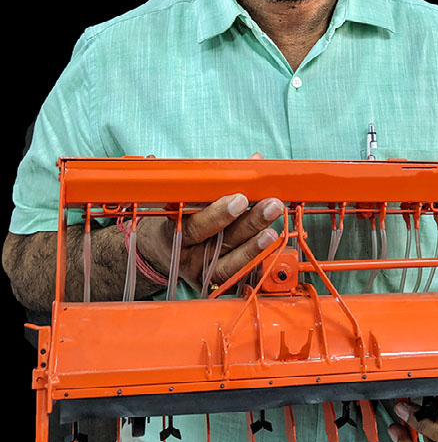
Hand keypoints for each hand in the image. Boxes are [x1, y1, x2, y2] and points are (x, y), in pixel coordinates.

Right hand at [135, 152, 282, 292]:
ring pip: (231, 262)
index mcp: (173, 233)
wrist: (159, 252)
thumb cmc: (176, 216)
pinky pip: (237, 274)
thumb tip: (252, 159)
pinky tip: (270, 245)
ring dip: (256, 244)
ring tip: (274, 229)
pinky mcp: (215, 282)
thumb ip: (215, 179)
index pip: (195, 226)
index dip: (218, 214)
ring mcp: (202, 272)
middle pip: (220, 242)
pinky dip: (255, 259)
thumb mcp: (185, 197)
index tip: (241, 198)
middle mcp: (187, 256)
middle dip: (249, 223)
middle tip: (271, 206)